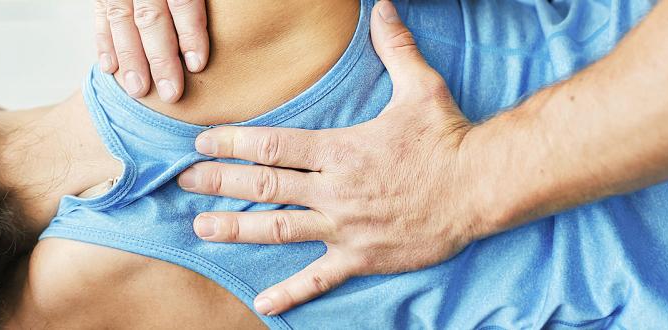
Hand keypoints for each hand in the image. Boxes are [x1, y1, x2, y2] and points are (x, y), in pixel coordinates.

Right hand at [93, 0, 208, 101]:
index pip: (182, 0)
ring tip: (139, 90)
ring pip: (120, 20)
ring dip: (129, 58)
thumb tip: (247, 10)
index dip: (190, 32)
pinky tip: (110, 69)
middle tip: (171, 93)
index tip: (198, 63)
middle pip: (150, 17)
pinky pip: (99, 16)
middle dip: (159, 58)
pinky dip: (103, 43)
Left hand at [177, 1, 491, 315]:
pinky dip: (290, 292)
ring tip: (201, 227)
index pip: (273, 144)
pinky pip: (320, 278)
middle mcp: (335, 189)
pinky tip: (263, 304)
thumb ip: (394, 47)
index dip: (232, 143)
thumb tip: (383, 7)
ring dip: (237, 228)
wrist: (482, 187)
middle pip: (265, 184)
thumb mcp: (420, 86)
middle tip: (185, 182)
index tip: (202, 143)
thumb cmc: (449, 137)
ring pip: (279, 228)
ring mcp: (345, 226)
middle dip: (219, 181)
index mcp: (341, 149)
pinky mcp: (362, 257)